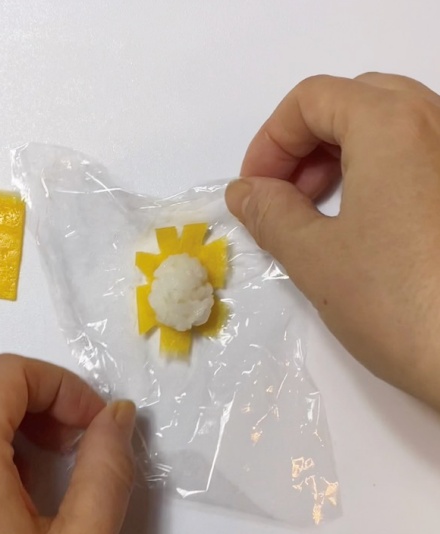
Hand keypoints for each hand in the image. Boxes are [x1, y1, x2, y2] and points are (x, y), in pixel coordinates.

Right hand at [225, 73, 439, 407]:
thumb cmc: (399, 303)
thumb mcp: (315, 258)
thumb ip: (269, 213)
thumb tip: (244, 192)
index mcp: (392, 125)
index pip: (310, 99)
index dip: (268, 141)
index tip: (253, 190)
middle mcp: (437, 124)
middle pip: (352, 102)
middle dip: (304, 144)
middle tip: (284, 195)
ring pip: (389, 127)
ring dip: (340, 156)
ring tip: (318, 211)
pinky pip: (417, 156)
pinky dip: (377, 172)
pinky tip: (364, 222)